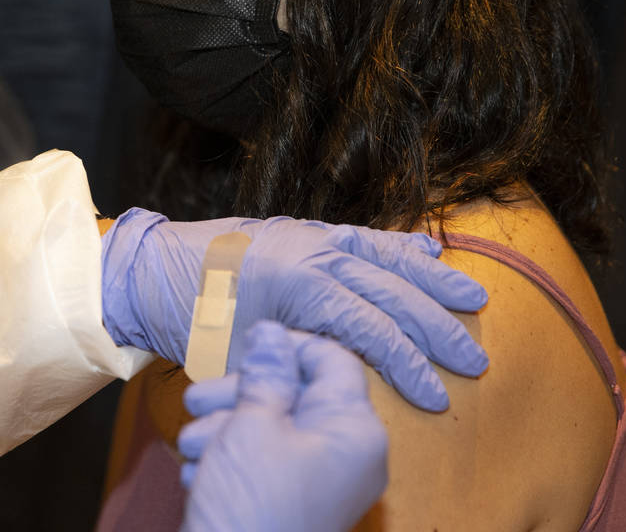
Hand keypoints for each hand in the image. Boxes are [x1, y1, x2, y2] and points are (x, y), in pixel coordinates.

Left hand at [100, 209, 488, 410]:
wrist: (150, 269)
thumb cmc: (189, 319)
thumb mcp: (240, 357)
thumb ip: (294, 364)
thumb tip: (343, 378)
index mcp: (298, 282)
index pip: (371, 329)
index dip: (409, 366)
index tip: (439, 397)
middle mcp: (312, 249)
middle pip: (391, 290)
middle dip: (436, 328)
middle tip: (475, 361)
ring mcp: (309, 233)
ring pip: (385, 254)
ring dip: (432, 278)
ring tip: (474, 299)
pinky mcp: (303, 227)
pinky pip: (360, 234)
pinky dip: (396, 243)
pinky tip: (427, 250)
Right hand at [179, 322, 387, 531]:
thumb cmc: (251, 509)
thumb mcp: (253, 425)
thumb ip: (267, 373)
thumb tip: (273, 335)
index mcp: (353, 430)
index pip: (332, 361)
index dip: (286, 346)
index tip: (243, 347)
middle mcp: (346, 454)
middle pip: (296, 393)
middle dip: (240, 393)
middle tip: (197, 399)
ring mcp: (321, 481)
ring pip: (272, 427)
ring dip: (224, 427)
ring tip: (192, 445)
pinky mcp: (293, 501)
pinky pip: (265, 462)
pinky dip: (230, 459)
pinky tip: (199, 472)